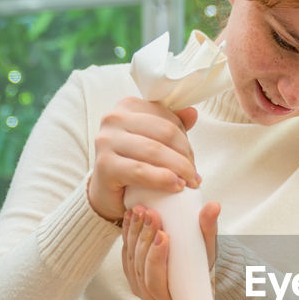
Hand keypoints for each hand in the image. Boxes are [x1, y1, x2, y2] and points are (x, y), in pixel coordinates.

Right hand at [86, 97, 199, 222]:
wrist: (109, 193)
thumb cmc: (133, 164)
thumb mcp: (154, 141)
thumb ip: (171, 125)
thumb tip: (192, 113)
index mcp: (128, 106)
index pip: (169, 118)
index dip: (186, 140)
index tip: (191, 159)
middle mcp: (114, 118)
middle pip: (166, 132)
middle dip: (186, 155)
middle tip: (194, 175)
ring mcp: (106, 140)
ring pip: (155, 150)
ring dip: (179, 169)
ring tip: (189, 182)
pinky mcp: (104, 165)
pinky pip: (141, 170)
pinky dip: (162, 179)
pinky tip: (176, 186)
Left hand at [121, 201, 219, 299]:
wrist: (195, 268)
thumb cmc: (205, 264)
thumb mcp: (209, 248)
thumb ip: (209, 228)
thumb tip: (214, 206)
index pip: (157, 282)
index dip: (157, 258)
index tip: (163, 234)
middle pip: (141, 269)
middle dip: (144, 239)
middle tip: (151, 215)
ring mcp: (139, 289)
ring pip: (131, 261)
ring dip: (134, 233)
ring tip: (141, 211)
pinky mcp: (132, 275)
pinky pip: (125, 255)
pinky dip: (127, 234)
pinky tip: (131, 216)